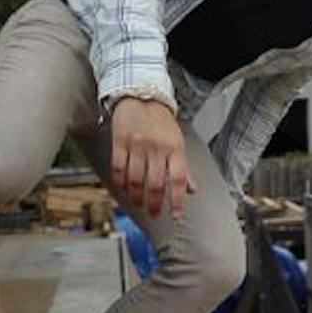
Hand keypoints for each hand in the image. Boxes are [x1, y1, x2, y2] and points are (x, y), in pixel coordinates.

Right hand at [108, 97, 192, 219]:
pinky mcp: (120, 142)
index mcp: (175, 148)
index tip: (176, 216)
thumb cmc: (161, 122)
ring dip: (137, 197)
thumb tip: (192, 190)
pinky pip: (118, 168)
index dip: (178, 201)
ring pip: (136, 180)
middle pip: (155, 184)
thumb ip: (183, 168)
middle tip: (155, 214)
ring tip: (139, 205)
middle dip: (155, 204)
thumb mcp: (178, 142)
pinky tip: (124, 190)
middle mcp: (156, 148)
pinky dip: (120, 183)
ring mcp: (137, 145)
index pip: (178, 179)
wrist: (140, 96)